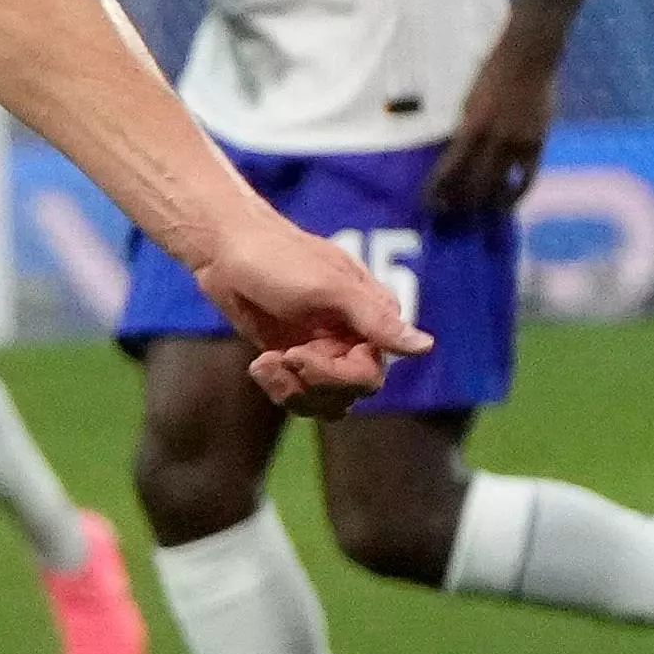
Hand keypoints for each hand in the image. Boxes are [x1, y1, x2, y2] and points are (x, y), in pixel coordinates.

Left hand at [194, 213, 430, 418]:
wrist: (227, 251)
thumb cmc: (280, 259)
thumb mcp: (330, 287)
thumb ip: (375, 319)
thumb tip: (426, 347)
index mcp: (373, 319)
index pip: (370, 376)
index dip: (334, 377)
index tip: (296, 355)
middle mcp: (354, 339)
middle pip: (349, 394)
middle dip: (311, 384)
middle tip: (282, 357)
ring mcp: (324, 351)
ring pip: (325, 402)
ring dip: (292, 391)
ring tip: (266, 365)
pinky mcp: (294, 359)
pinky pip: (298, 395)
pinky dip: (278, 387)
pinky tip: (259, 365)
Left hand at [422, 44, 557, 217]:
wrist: (527, 58)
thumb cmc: (491, 76)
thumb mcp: (468, 103)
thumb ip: (464, 131)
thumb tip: (455, 159)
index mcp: (470, 128)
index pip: (449, 170)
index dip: (437, 190)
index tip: (428, 204)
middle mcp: (494, 140)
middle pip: (474, 184)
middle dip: (460, 203)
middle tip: (452, 214)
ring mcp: (519, 143)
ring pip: (501, 185)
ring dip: (487, 203)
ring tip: (478, 214)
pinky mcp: (538, 143)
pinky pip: (528, 177)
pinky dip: (517, 194)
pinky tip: (509, 204)